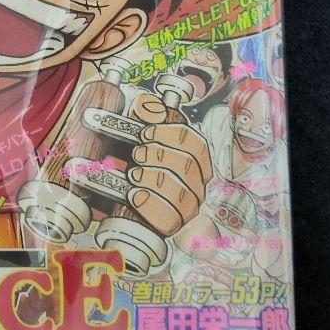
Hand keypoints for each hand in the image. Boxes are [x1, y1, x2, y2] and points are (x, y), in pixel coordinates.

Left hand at [125, 92, 212, 237]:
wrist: (130, 203)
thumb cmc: (140, 166)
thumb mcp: (143, 140)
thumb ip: (147, 120)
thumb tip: (147, 105)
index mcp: (197, 160)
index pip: (195, 143)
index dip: (169, 135)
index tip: (144, 133)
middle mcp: (199, 183)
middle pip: (187, 166)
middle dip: (158, 156)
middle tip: (136, 154)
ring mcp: (189, 206)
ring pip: (179, 192)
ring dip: (152, 179)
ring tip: (134, 175)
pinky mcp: (175, 224)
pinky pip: (168, 217)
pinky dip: (149, 204)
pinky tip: (135, 195)